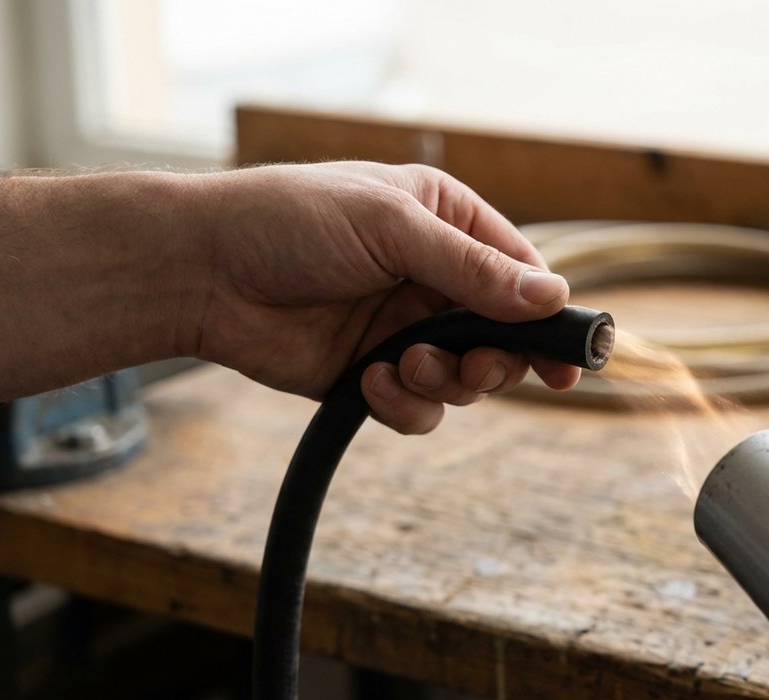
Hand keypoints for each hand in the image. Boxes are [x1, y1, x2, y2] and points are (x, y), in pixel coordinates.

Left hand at [191, 162, 579, 432]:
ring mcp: (403, 329)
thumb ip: (472, 269)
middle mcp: (433, 278)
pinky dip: (404, 405)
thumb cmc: (289, 221)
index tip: (569, 359)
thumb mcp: (390, 229)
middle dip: (495, 360)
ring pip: (466, 379)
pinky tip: (367, 382)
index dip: (549, 318)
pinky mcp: (372, 375)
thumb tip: (552, 299)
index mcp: (447, 223)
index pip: (523, 274)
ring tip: (400, 363)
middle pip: (504, 338)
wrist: (199, 271)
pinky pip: (419, 408)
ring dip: (444, 381)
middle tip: (474, 367)